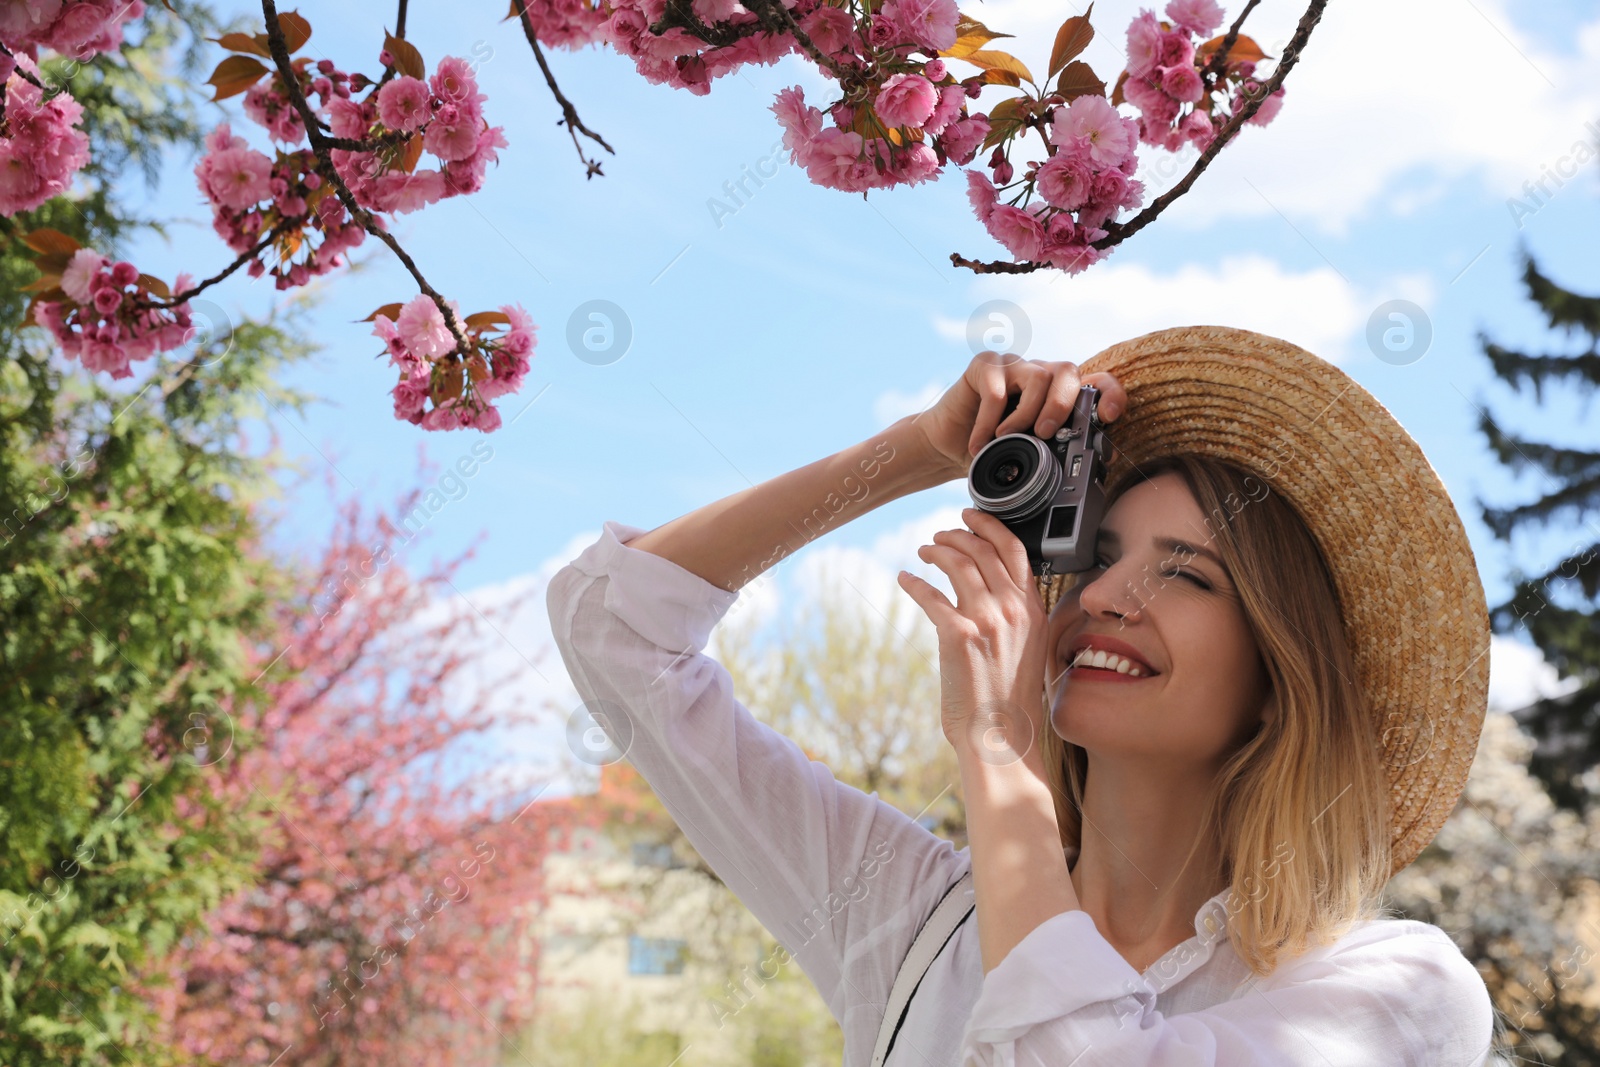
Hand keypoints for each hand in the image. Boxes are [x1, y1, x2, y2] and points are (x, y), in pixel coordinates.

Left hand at [896, 508, 1050, 772]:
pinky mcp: (958, 635)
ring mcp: (987, 621)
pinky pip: (931, 594)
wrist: (1001, 738)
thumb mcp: (1028, 650)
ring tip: (924, 551)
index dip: (991, 526)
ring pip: (958, 563)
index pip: (1015, 551)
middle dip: (958, 533)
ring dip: (937, 550)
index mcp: (1034, 611)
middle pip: (983, 549)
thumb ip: (1017, 618)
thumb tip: (992, 594)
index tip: (972, 517)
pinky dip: (914, 582)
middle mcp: (1013, 611)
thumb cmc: (1010, 701)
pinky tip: (905, 579)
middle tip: (940, 534)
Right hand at [912, 352, 1127, 480]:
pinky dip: (989, 422)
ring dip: (1024, 416)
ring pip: (1037, 377)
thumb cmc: (991, 452)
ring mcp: (1013, 366)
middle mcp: (1039, 374)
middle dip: (1062, 405)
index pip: (1096, 381)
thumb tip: (1098, 467)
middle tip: (1046, 435)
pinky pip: (996, 388)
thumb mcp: (1032, 457)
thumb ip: (1060, 453)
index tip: (1109, 416)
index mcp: (1058, 394)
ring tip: (1005, 440)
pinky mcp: (984, 365)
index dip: (1109, 393)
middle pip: (1067, 371)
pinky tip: (980, 445)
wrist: (947, 447)